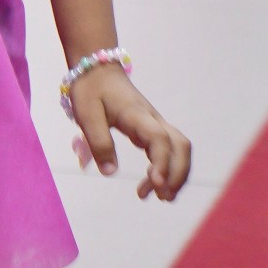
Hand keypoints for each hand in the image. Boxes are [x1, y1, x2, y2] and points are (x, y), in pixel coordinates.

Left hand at [70, 64, 191, 201]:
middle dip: (177, 173)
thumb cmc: (91, 90)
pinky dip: (169, 168)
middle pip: (180, 146)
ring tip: (162, 197)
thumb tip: (110, 172)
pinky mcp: (153, 129)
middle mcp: (153, 119)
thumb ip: (98, 142)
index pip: (159, 139)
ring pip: (179, 149)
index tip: (155, 183)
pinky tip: (155, 183)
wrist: (98, 70)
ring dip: (177, 173)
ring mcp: (155, 124)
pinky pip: (170, 149)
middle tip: (162, 197)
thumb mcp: (87, 114)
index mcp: (137, 115)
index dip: (161, 162)